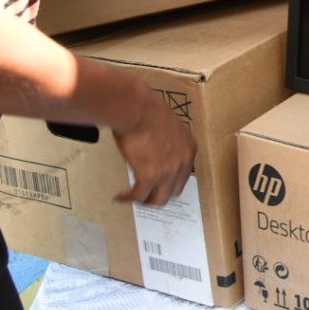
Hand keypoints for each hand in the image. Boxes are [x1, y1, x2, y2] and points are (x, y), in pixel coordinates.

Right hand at [112, 83, 195, 205]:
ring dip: (145, 200)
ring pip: (158, 199)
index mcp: (189, 148)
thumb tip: (157, 150)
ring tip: (132, 198)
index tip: (157, 184)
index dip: (169, 182)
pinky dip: (127, 198)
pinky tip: (119, 197)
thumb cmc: (148, 111)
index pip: (183, 175)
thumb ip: (168, 141)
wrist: (137, 109)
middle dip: (159, 194)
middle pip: (174, 191)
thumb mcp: (168, 126)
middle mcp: (183, 162)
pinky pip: (138, 195)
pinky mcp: (150, 176)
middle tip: (145, 193)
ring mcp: (168, 171)